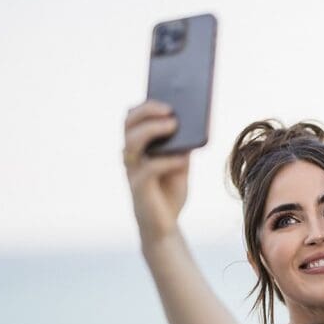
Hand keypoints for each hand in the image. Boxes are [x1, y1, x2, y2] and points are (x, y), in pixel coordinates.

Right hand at [122, 100, 188, 242]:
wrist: (164, 226)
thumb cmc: (170, 191)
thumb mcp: (181, 162)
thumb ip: (183, 144)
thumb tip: (195, 122)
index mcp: (138, 145)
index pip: (133, 116)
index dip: (147, 104)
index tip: (168, 97)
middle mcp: (130, 154)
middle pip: (129, 123)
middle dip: (148, 111)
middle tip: (171, 110)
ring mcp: (132, 170)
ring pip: (132, 142)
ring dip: (152, 130)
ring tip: (174, 125)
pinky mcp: (138, 187)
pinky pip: (148, 168)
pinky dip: (167, 160)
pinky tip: (183, 159)